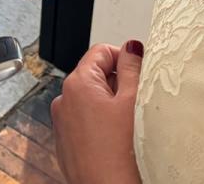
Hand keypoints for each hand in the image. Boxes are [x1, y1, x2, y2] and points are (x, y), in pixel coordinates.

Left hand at [52, 41, 143, 183]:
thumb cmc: (119, 155)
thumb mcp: (133, 101)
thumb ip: (132, 67)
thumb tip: (131, 47)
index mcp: (77, 83)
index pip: (101, 51)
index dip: (125, 59)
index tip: (140, 73)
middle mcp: (64, 100)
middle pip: (96, 75)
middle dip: (119, 84)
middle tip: (138, 103)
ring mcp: (64, 124)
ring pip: (92, 100)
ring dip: (112, 106)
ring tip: (129, 126)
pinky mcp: (68, 144)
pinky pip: (87, 123)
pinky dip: (102, 125)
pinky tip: (118, 141)